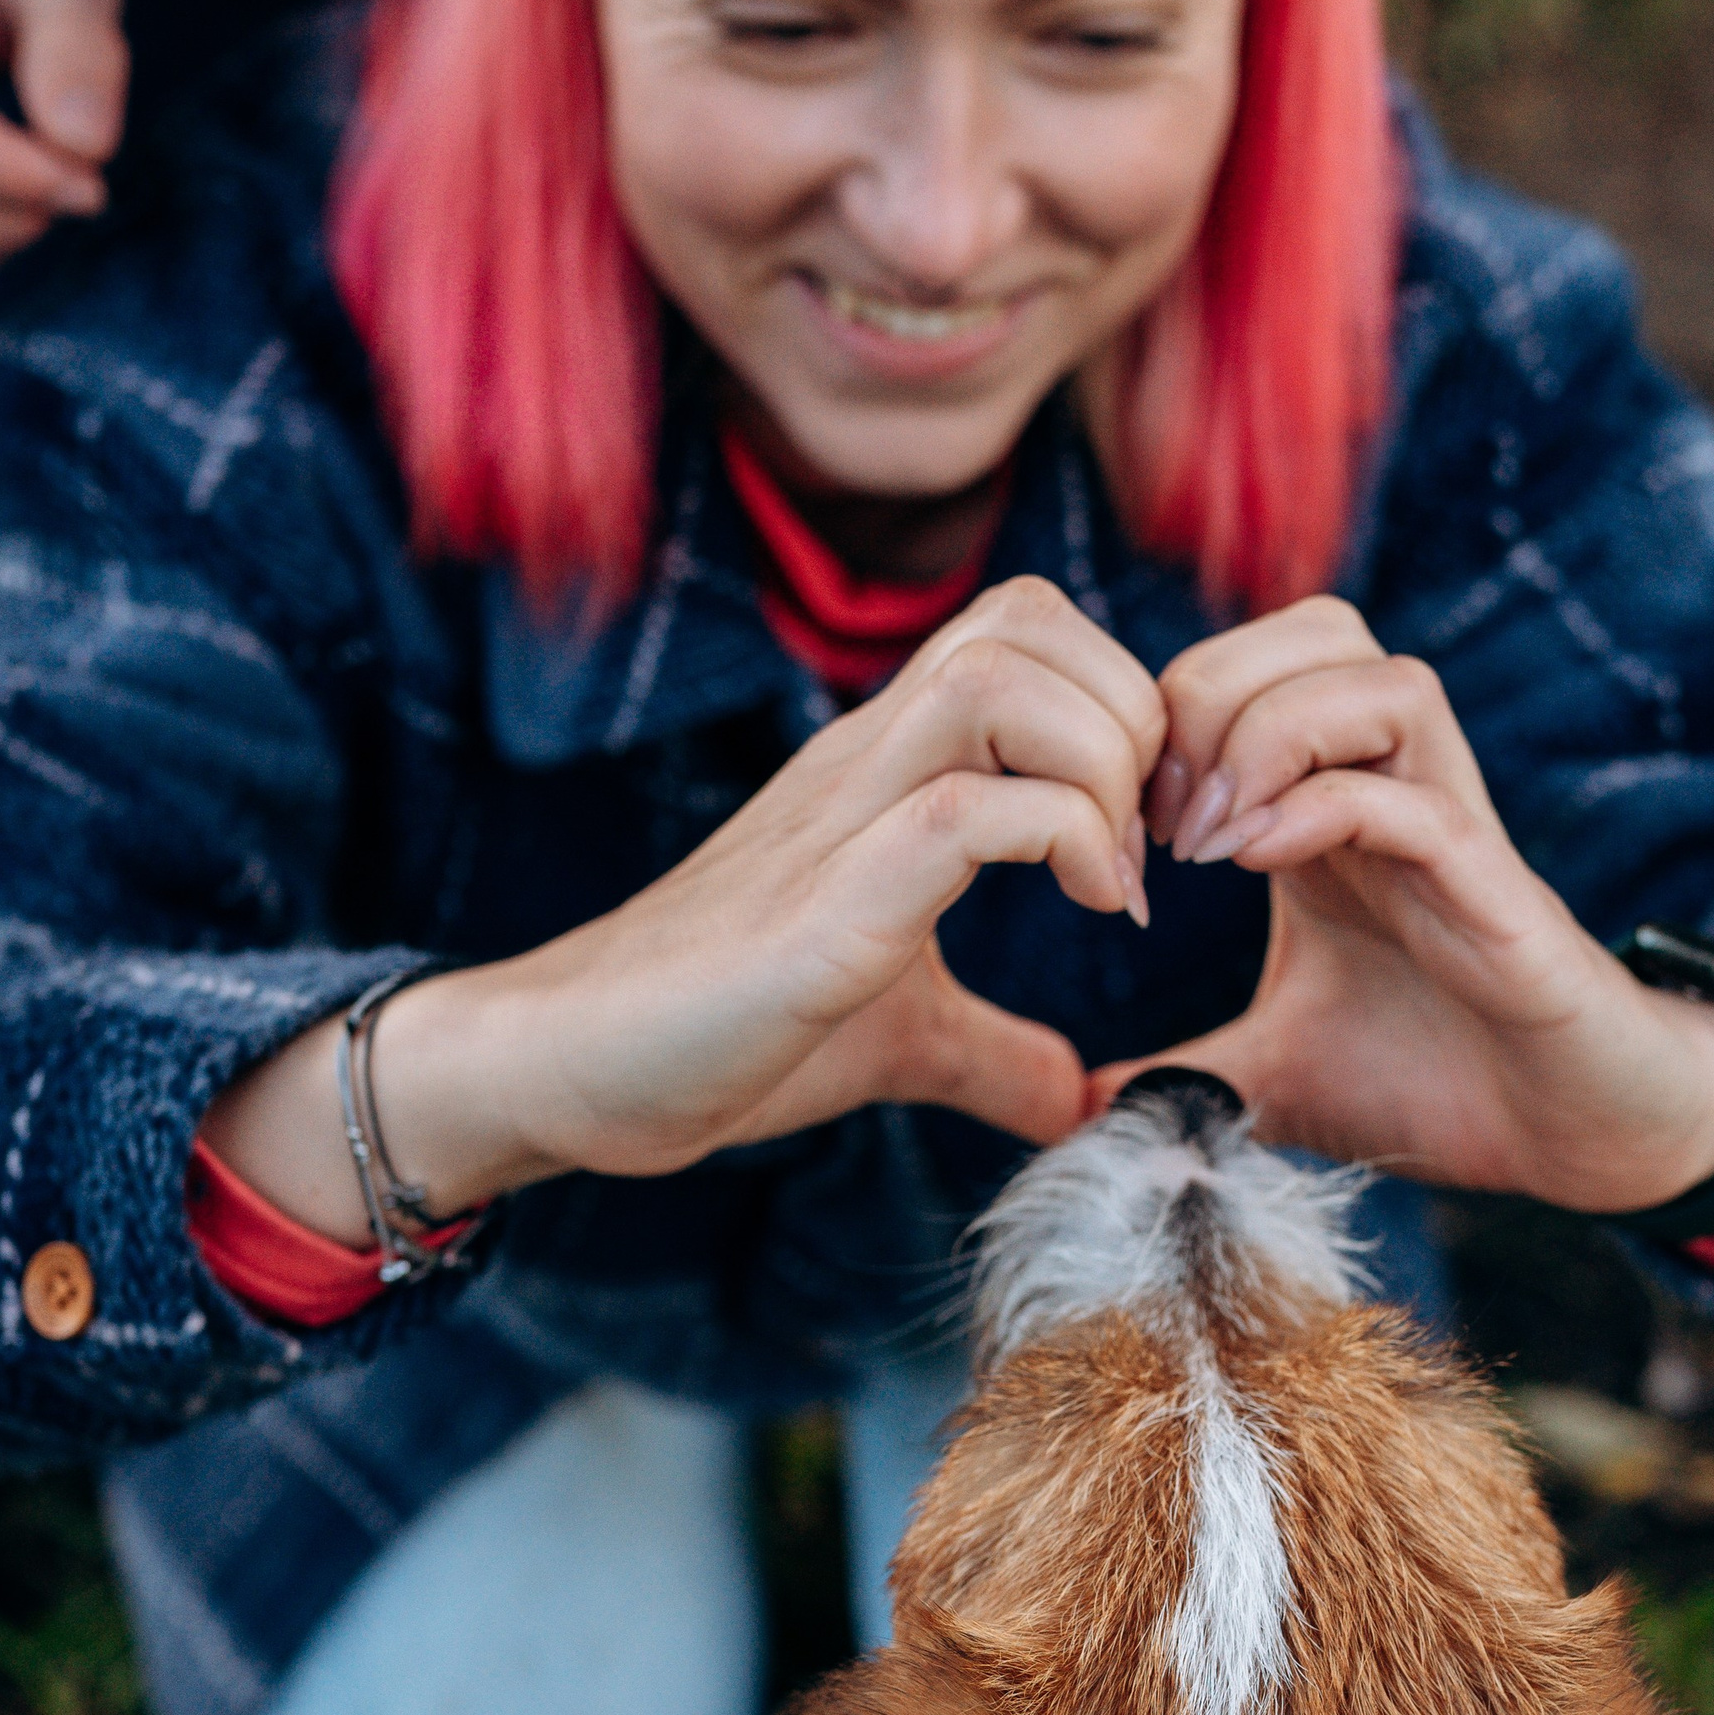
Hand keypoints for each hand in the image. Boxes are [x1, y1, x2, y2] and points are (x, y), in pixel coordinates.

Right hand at [204, 578, 1167, 1235]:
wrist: (566, 1066)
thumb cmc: (716, 1034)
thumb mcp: (896, 1035)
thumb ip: (990, 1050)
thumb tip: (1074, 1098)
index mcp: (884, 767)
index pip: (1027, 624)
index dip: (1124, 693)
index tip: (1147, 826)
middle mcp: (862, 760)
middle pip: (1029, 616)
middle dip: (1132, 713)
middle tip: (1147, 844)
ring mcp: (836, 822)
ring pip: (998, 677)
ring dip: (1098, 761)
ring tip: (1110, 875)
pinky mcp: (820, 911)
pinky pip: (960, 811)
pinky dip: (1060, 840)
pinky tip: (1084, 909)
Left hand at [1120, 600, 1713, 1217]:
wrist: (1572, 1134)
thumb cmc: (1434, 1081)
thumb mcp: (1270, 1070)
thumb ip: (1180, 1072)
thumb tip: (1082, 1110)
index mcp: (1334, 803)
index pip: (1253, 663)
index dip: (1167, 712)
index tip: (1116, 820)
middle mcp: (1397, 787)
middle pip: (1313, 633)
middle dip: (1209, 698)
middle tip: (1157, 814)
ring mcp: (1453, 826)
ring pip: (1377, 679)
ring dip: (1268, 737)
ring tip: (1207, 840)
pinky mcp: (1499, 891)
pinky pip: (1415, 797)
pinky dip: (1326, 807)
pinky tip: (1260, 866)